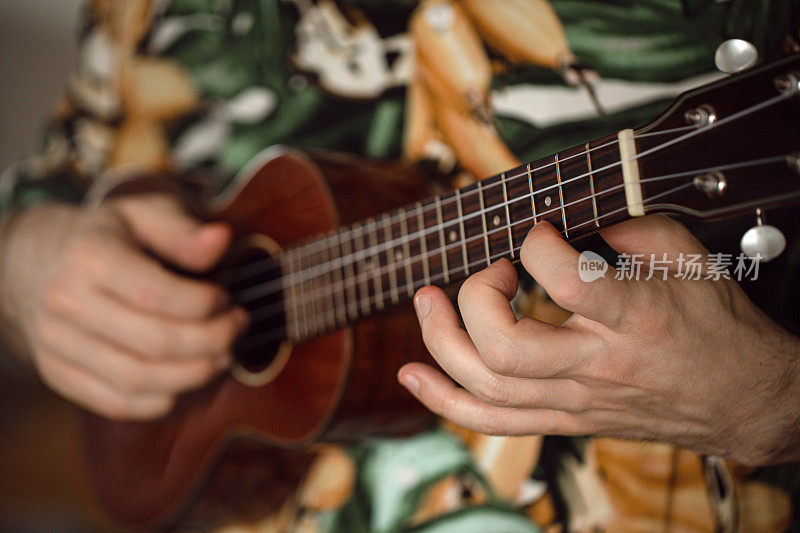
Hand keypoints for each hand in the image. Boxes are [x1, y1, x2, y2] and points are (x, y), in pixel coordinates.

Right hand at [0, 194, 247, 419]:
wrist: (36, 261)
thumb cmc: (107, 236)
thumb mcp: (143, 214)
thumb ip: (182, 230)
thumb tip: (222, 239)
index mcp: (89, 257)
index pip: (157, 294)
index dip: (205, 303)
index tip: (228, 298)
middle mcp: (66, 303)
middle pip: (153, 343)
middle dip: (211, 341)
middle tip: (237, 328)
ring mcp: (57, 344)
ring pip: (137, 380)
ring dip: (194, 375)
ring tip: (222, 356)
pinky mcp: (58, 374)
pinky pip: (117, 403)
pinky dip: (162, 401)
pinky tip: (189, 379)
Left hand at [398, 215, 799, 465]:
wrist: (739, 396)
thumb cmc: (714, 324)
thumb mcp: (687, 255)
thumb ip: (627, 223)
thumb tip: (567, 207)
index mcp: (636, 316)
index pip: (567, 283)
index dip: (537, 244)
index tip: (537, 228)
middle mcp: (599, 365)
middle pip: (506, 350)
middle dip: (475, 298)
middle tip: (488, 267)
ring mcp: (576, 398)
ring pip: (488, 389)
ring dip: (441, 342)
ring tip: (426, 302)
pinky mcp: (564, 417)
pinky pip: (493, 422)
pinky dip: (445, 401)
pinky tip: (415, 374)